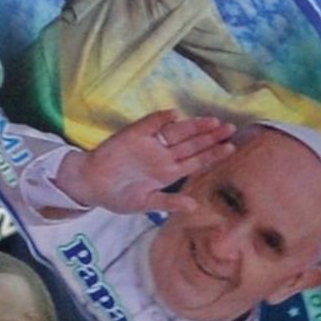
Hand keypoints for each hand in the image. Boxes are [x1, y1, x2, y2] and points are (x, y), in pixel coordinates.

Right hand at [55, 110, 234, 213]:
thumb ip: (168, 202)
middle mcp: (163, 156)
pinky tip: (175, 115)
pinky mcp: (134, 135)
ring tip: (212, 121)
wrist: (90, 184)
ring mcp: (150, 144)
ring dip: (193, 126)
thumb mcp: (144, 204)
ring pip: (177, 133)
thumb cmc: (116, 196)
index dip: (212, 154)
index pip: (196, 161)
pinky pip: (150, 124)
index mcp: (168, 173)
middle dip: (210, 136)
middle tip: (230, 128)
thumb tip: (194, 205)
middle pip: (191, 144)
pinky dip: (161, 119)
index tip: (231, 147)